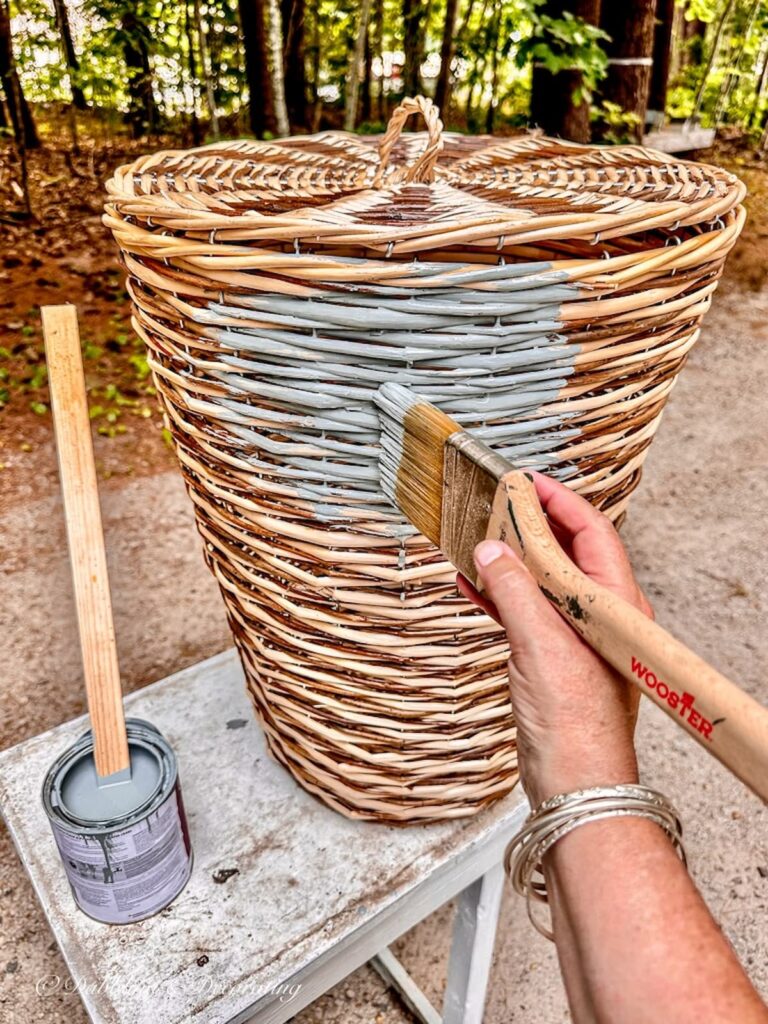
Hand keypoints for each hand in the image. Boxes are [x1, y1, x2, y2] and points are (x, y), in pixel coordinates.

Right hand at [457, 472, 653, 805]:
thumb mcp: (542, 645)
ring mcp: (574, 635)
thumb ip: (514, 592)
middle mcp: (599, 613)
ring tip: (476, 536)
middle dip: (528, 526)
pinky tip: (471, 583)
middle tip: (495, 503)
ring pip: (540, 580)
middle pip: (564, 552)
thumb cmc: (577, 724)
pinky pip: (523, 611)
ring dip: (508, 560)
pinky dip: (498, 595)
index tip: (526, 482)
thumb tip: (490, 551)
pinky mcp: (551, 656)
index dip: (558, 502)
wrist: (574, 782)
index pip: (590, 533)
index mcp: (615, 602)